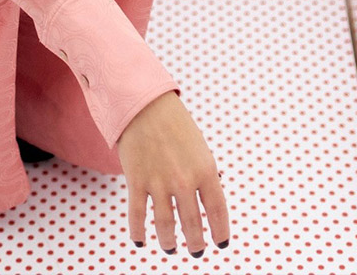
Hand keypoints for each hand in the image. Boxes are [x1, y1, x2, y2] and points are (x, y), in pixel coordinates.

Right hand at [117, 91, 228, 253]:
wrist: (144, 105)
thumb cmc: (175, 126)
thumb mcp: (199, 150)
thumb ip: (204, 176)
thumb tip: (206, 201)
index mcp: (206, 172)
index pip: (217, 212)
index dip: (220, 232)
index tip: (221, 244)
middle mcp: (184, 181)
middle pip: (192, 223)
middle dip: (195, 242)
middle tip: (197, 251)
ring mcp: (158, 182)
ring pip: (165, 225)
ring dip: (169, 242)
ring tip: (171, 249)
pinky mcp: (136, 180)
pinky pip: (137, 214)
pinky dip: (138, 232)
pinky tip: (140, 243)